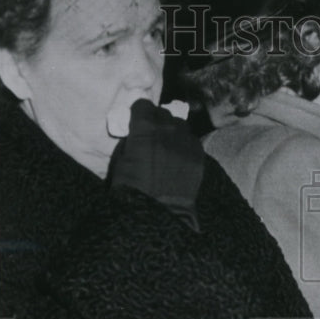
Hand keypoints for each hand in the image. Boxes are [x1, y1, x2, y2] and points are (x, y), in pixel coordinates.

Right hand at [108, 99, 205, 229]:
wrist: (160, 214)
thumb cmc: (132, 191)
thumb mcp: (120, 163)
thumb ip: (130, 142)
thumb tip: (136, 134)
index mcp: (145, 130)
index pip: (143, 105)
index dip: (139, 112)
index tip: (137, 120)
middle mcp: (168, 130)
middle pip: (163, 113)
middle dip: (156, 120)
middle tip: (151, 134)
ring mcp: (187, 142)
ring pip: (180, 125)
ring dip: (172, 130)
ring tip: (167, 145)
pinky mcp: (199, 155)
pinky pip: (192, 140)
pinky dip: (184, 144)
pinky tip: (178, 156)